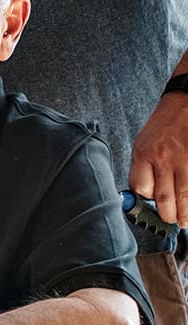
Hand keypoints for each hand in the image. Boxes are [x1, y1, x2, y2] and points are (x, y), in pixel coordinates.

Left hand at [129, 93, 187, 226]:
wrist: (186, 102)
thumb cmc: (165, 125)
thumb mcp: (144, 142)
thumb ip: (144, 167)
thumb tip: (146, 194)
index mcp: (144, 153)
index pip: (140, 187)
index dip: (146, 198)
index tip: (152, 203)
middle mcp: (163, 158)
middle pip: (163, 197)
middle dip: (168, 214)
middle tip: (172, 221)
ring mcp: (185, 159)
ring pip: (184, 195)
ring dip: (185, 213)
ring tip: (185, 222)